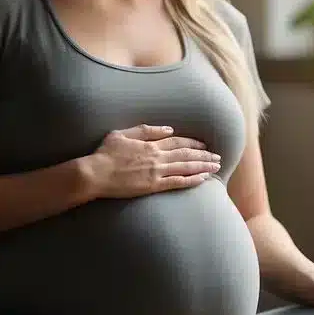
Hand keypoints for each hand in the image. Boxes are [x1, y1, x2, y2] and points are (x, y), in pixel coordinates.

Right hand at [83, 124, 220, 199]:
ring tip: (216, 166)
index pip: (177, 141)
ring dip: (203, 166)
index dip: (193, 142)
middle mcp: (157, 157)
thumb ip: (145, 130)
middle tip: (218, 157)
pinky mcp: (153, 186)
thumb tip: (167, 129)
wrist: (95, 174)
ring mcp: (156, 172)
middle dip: (204, 155)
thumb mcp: (121, 133)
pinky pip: (177, 182)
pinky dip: (192, 180)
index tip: (204, 144)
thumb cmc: (105, 154)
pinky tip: (203, 179)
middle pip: (186, 154)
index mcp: (150, 144)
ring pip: (186, 167)